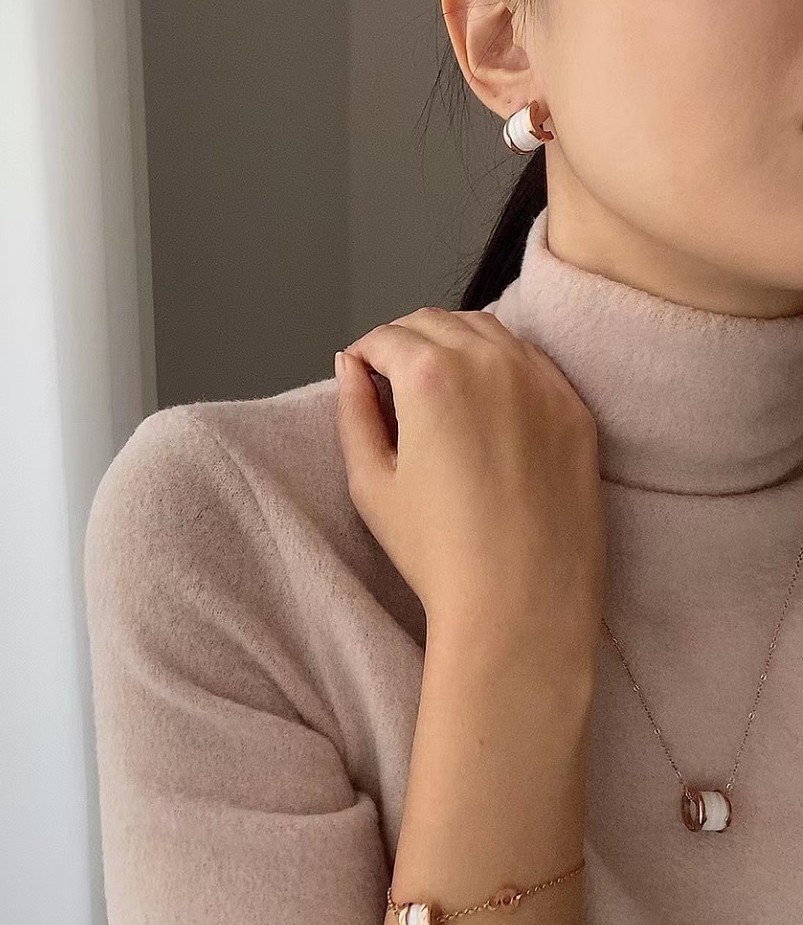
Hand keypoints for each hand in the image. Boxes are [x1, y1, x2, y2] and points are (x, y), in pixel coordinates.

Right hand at [334, 306, 606, 696]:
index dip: (362, 354)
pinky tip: (486, 402)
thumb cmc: (438, 553)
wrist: (521, 603)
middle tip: (390, 378)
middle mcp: (490, 362)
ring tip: (436, 386)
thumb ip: (353, 412)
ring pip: (486, 331)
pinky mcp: (574, 407)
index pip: (385, 336)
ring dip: (452, 343)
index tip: (358, 375)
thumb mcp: (371, 483)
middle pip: (434, 321)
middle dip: (403, 341)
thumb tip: (349, 367)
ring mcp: (540, 381)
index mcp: (430, 376)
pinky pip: (531, 361)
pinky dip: (499, 364)